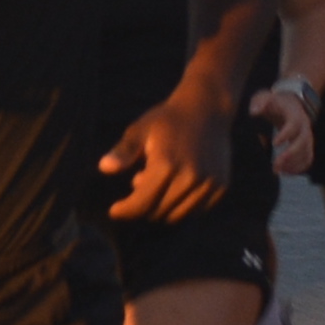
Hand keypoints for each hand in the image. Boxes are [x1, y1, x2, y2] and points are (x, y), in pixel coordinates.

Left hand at [93, 82, 222, 223]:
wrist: (207, 109)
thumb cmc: (168, 120)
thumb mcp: (141, 130)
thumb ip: (123, 151)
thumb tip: (104, 167)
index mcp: (166, 164)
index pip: (141, 204)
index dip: (125, 211)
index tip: (114, 211)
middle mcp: (190, 177)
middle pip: (159, 212)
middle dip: (143, 206)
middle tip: (138, 182)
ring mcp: (208, 183)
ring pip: (178, 215)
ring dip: (163, 206)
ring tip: (158, 181)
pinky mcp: (221, 186)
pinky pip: (197, 210)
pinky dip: (183, 205)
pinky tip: (177, 184)